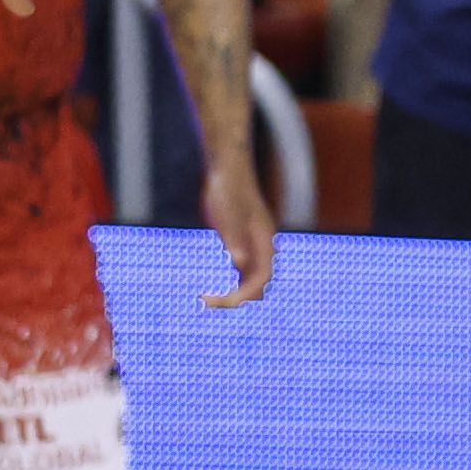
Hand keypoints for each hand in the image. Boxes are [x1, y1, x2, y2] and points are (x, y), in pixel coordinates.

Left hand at [197, 136, 277, 305]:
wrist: (228, 168)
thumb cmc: (228, 188)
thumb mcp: (228, 214)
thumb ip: (234, 237)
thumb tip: (239, 261)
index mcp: (264, 240)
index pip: (261, 279)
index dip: (244, 295)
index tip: (221, 301)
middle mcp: (262, 246)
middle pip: (258, 285)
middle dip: (236, 299)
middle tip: (207, 302)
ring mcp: (252, 245)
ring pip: (249, 280)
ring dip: (231, 293)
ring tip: (206, 299)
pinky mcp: (240, 242)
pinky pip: (239, 271)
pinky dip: (228, 282)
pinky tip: (209, 284)